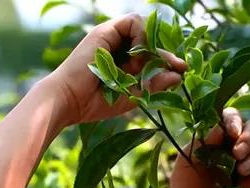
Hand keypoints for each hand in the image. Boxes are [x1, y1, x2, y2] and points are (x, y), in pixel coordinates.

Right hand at [45, 14, 186, 125]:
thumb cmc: (92, 104)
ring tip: (144, 66)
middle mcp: (115, 46)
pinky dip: (141, 36)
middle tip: (179, 65)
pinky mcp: (105, 31)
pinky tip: (137, 55)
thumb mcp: (132, 96)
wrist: (67, 101)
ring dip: (151, 45)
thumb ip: (154, 85)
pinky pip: (133, 21)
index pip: (149, 53)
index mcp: (120, 62)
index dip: (166, 60)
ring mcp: (110, 37)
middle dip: (166, 52)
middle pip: (149, 39)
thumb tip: (178, 76)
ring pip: (144, 27)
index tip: (182, 70)